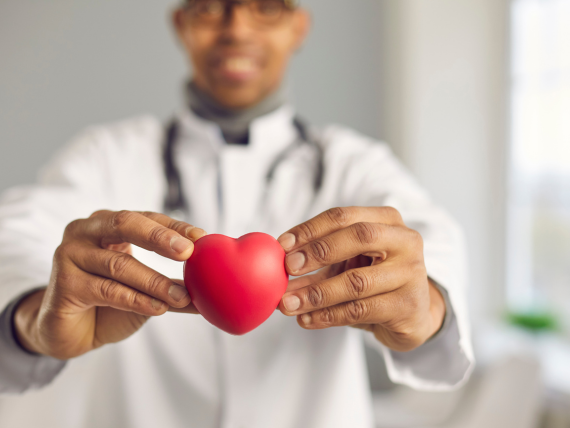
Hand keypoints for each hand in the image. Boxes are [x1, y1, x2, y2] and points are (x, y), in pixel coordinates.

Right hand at [14, 210, 205, 359]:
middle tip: (188, 252)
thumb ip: (174, 284)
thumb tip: (214, 287)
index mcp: (109, 223)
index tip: (201, 238)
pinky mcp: (64, 284)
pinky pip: (106, 290)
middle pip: (125, 224)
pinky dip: (137, 300)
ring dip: (155, 281)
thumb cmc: (111, 303)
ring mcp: (70, 255)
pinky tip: (159, 308)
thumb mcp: (146, 289)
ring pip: (119, 264)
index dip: (174, 227)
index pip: (146, 218)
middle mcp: (86, 231)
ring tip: (182, 296)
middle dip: (160, 237)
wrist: (72, 332)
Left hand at [277, 207, 445, 351]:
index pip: (344, 216)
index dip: (311, 228)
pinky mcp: (408, 306)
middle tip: (288, 268)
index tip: (282, 245)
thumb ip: (317, 261)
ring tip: (287, 304)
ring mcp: (411, 273)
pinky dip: (327, 316)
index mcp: (387, 220)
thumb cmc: (374, 280)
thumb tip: (274, 268)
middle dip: (318, 252)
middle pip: (359, 236)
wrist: (413, 314)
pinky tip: (306, 319)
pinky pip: (360, 310)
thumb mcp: (349, 263)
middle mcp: (405, 241)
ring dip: (316, 294)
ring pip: (356, 281)